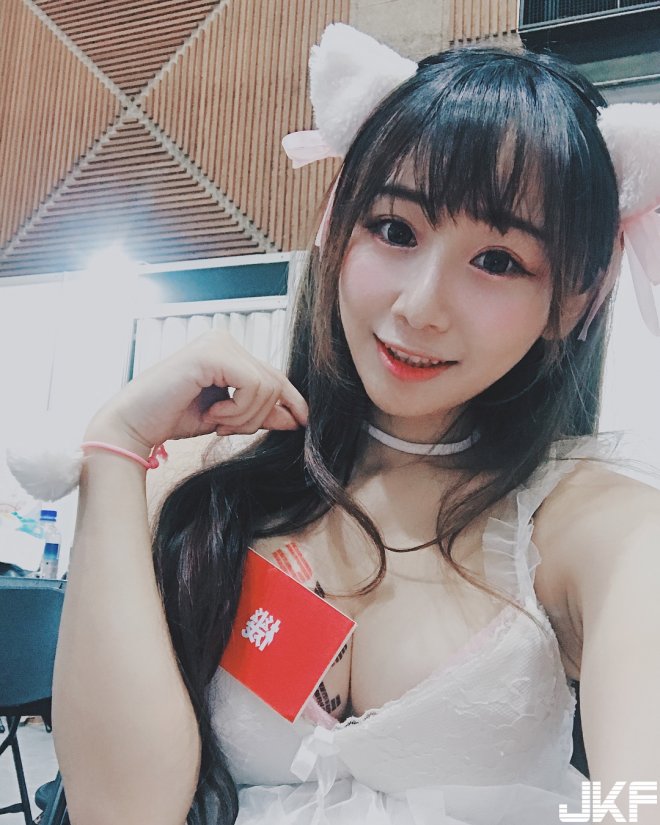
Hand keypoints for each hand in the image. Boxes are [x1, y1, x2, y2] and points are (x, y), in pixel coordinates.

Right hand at [85, 329, 307, 452]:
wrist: (133, 425)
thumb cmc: (172, 418)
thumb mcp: (227, 417)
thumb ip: (259, 413)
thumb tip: (296, 418)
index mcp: (228, 351)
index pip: (273, 374)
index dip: (290, 400)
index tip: (301, 422)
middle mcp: (225, 340)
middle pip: (274, 382)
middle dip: (258, 415)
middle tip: (225, 427)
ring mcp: (218, 343)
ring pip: (267, 386)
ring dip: (245, 416)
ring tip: (216, 420)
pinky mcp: (212, 354)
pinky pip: (252, 385)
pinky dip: (238, 409)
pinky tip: (213, 414)